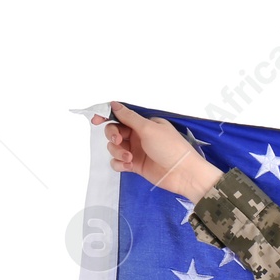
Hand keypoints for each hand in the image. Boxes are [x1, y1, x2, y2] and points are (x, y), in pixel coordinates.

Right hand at [91, 101, 222, 203]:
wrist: (184, 174)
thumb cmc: (171, 148)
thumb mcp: (149, 128)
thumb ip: (129, 117)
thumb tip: (114, 104)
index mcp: (144, 124)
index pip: (121, 117)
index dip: (106, 117)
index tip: (96, 120)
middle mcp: (139, 136)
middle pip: (114, 131)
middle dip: (112, 135)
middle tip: (118, 140)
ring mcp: (137, 151)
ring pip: (114, 147)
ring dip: (117, 151)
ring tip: (129, 158)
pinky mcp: (136, 166)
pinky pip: (118, 162)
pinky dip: (119, 163)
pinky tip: (127, 166)